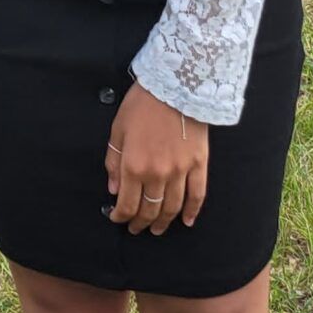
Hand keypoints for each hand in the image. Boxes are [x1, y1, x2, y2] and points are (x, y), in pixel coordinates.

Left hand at [105, 83, 207, 233]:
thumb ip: (114, 161)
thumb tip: (114, 188)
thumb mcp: (118, 128)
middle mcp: (157, 174)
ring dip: (163, 222)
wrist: (176, 83)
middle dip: (140, 224)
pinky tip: (186, 221)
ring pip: (172, 208)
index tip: (117, 219)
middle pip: (149, 210)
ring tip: (157, 229)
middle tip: (136, 229)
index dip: (121, 217)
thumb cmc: (143, 103)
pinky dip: (192, 212)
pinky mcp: (199, 164)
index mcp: (134, 165)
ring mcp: (180, 171)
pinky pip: (197, 195)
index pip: (127, 204)